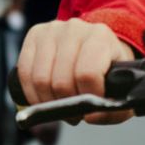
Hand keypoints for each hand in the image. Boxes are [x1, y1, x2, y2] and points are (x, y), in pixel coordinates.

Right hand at [17, 18, 136, 123]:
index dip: (87, 97)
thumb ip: (111, 109)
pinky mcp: (34, 35)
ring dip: (49, 102)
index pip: (87, 74)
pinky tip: (44, 98)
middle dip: (66, 104)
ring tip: (60, 105)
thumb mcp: (120, 90)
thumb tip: (89, 116)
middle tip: (74, 110)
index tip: (91, 106)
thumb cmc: (107, 71)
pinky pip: (25, 73)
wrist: (96, 47)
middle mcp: (75, 28)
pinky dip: (32, 94)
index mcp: (100, 37)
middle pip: (61, 80)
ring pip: (41, 79)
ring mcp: (52, 30)